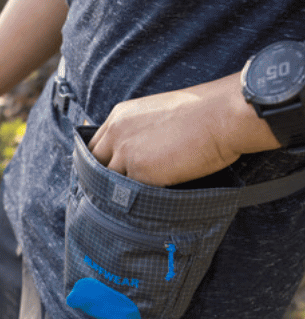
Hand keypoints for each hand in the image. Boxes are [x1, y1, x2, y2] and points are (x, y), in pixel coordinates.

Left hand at [88, 73, 279, 186]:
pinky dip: (134, 200)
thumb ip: (138, 132)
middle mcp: (116, 133)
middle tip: (110, 196)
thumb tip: (135, 154)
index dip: (99, 164)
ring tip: (128, 204)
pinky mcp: (140, 171)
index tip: (104, 177)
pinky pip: (128, 193)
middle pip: (94, 166)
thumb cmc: (203, 112)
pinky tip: (142, 205)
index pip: (94, 147)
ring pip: (108, 183)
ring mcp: (125, 153)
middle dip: (101, 181)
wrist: (224, 114)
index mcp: (119, 116)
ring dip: (116, 194)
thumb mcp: (158, 114)